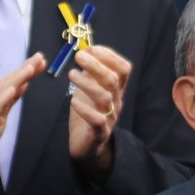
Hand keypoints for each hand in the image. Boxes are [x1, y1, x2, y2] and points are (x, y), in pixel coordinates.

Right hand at [0, 55, 44, 188]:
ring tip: (31, 67)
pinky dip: (4, 97)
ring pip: (3, 90)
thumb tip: (21, 86)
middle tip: (40, 57)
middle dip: (26, 69)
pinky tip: (15, 89)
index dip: (26, 70)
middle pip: (9, 81)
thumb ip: (8, 102)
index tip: (40, 61)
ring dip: (18, 78)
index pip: (11, 81)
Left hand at [65, 44, 129, 177]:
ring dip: (87, 83)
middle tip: (78, 56)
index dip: (110, 56)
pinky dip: (85, 109)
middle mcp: (116, 102)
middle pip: (113, 80)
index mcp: (116, 90)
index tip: (92, 48)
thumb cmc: (88, 113)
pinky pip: (97, 121)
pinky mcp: (99, 133)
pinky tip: (73, 101)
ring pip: (105, 97)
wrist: (89, 146)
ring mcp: (109, 117)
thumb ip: (91, 73)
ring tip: (71, 75)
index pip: (124, 69)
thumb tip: (86, 51)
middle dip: (96, 65)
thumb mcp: (91, 89)